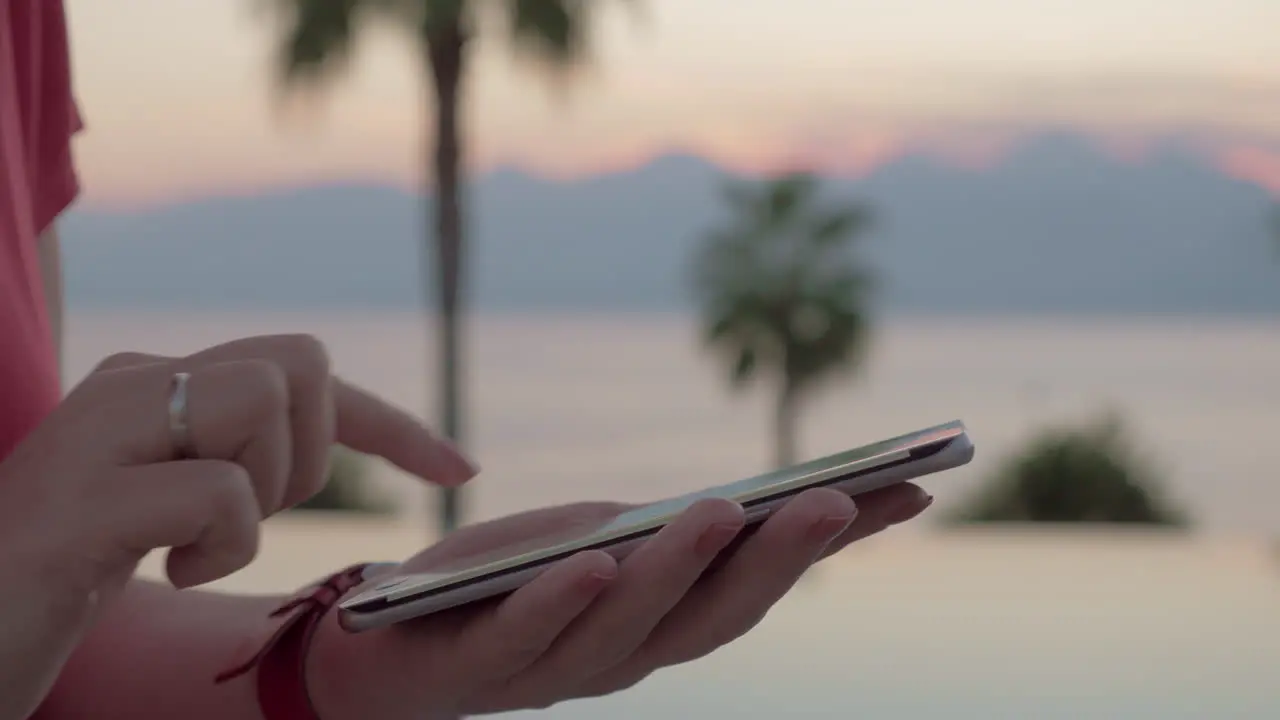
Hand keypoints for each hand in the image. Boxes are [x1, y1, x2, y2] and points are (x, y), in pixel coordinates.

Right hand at [0, 334, 473, 719]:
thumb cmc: (57, 579)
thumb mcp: (157, 510)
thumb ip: (220, 460)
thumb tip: (308, 452)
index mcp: (152, 388)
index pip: (300, 371)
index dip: (392, 421)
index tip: (459, 467)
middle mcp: (129, 386)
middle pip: (297, 362)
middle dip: (311, 452)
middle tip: (245, 518)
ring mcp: (100, 434)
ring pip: (263, 403)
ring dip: (263, 495)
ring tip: (193, 549)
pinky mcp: (82, 502)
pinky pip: (219, 492)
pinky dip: (221, 546)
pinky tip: (167, 575)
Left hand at [309, 482, 931, 718]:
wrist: (389, 645)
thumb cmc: (513, 584)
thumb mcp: (602, 543)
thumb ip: (664, 536)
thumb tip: (744, 502)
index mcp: (664, 627)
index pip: (761, 584)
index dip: (833, 545)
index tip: (907, 490)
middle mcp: (626, 658)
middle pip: (715, 614)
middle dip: (779, 558)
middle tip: (838, 498)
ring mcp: (555, 666)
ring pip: (631, 625)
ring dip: (681, 567)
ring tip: (726, 508)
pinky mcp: (480, 662)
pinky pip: (525, 637)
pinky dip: (565, 603)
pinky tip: (596, 562)